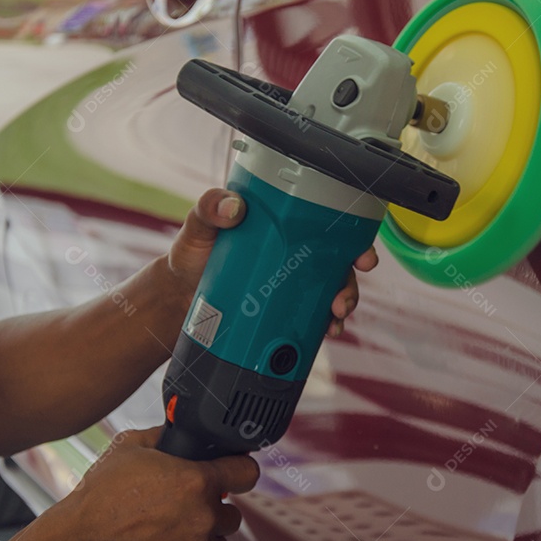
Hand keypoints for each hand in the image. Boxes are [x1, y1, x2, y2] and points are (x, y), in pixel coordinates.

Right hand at [20, 427, 258, 540]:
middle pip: (235, 512)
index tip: (234, 467)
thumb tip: (179, 428)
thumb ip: (165, 434)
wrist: (81, 533)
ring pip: (220, 538)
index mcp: (196, 481)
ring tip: (180, 520)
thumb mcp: (131, 445)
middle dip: (217, 505)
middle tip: (193, 500)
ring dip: (207, 530)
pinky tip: (173, 535)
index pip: (248, 472)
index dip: (240, 466)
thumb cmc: (102, 492)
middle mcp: (202, 516)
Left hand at [167, 189, 378, 336]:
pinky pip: (314, 317)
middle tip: (343, 298)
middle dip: (352, 282)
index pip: (330, 226)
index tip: (363, 256)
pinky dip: (325, 325)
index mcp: (287, 226)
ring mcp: (293, 284)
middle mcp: (297, 254)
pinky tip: (326, 332)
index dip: (356, 239)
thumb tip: (234, 207)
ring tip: (334, 318)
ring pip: (332, 292)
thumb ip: (210, 208)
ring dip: (342, 305)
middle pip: (340, 264)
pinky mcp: (284, 309)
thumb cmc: (193, 253)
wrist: (178, 297)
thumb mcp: (200, 226)